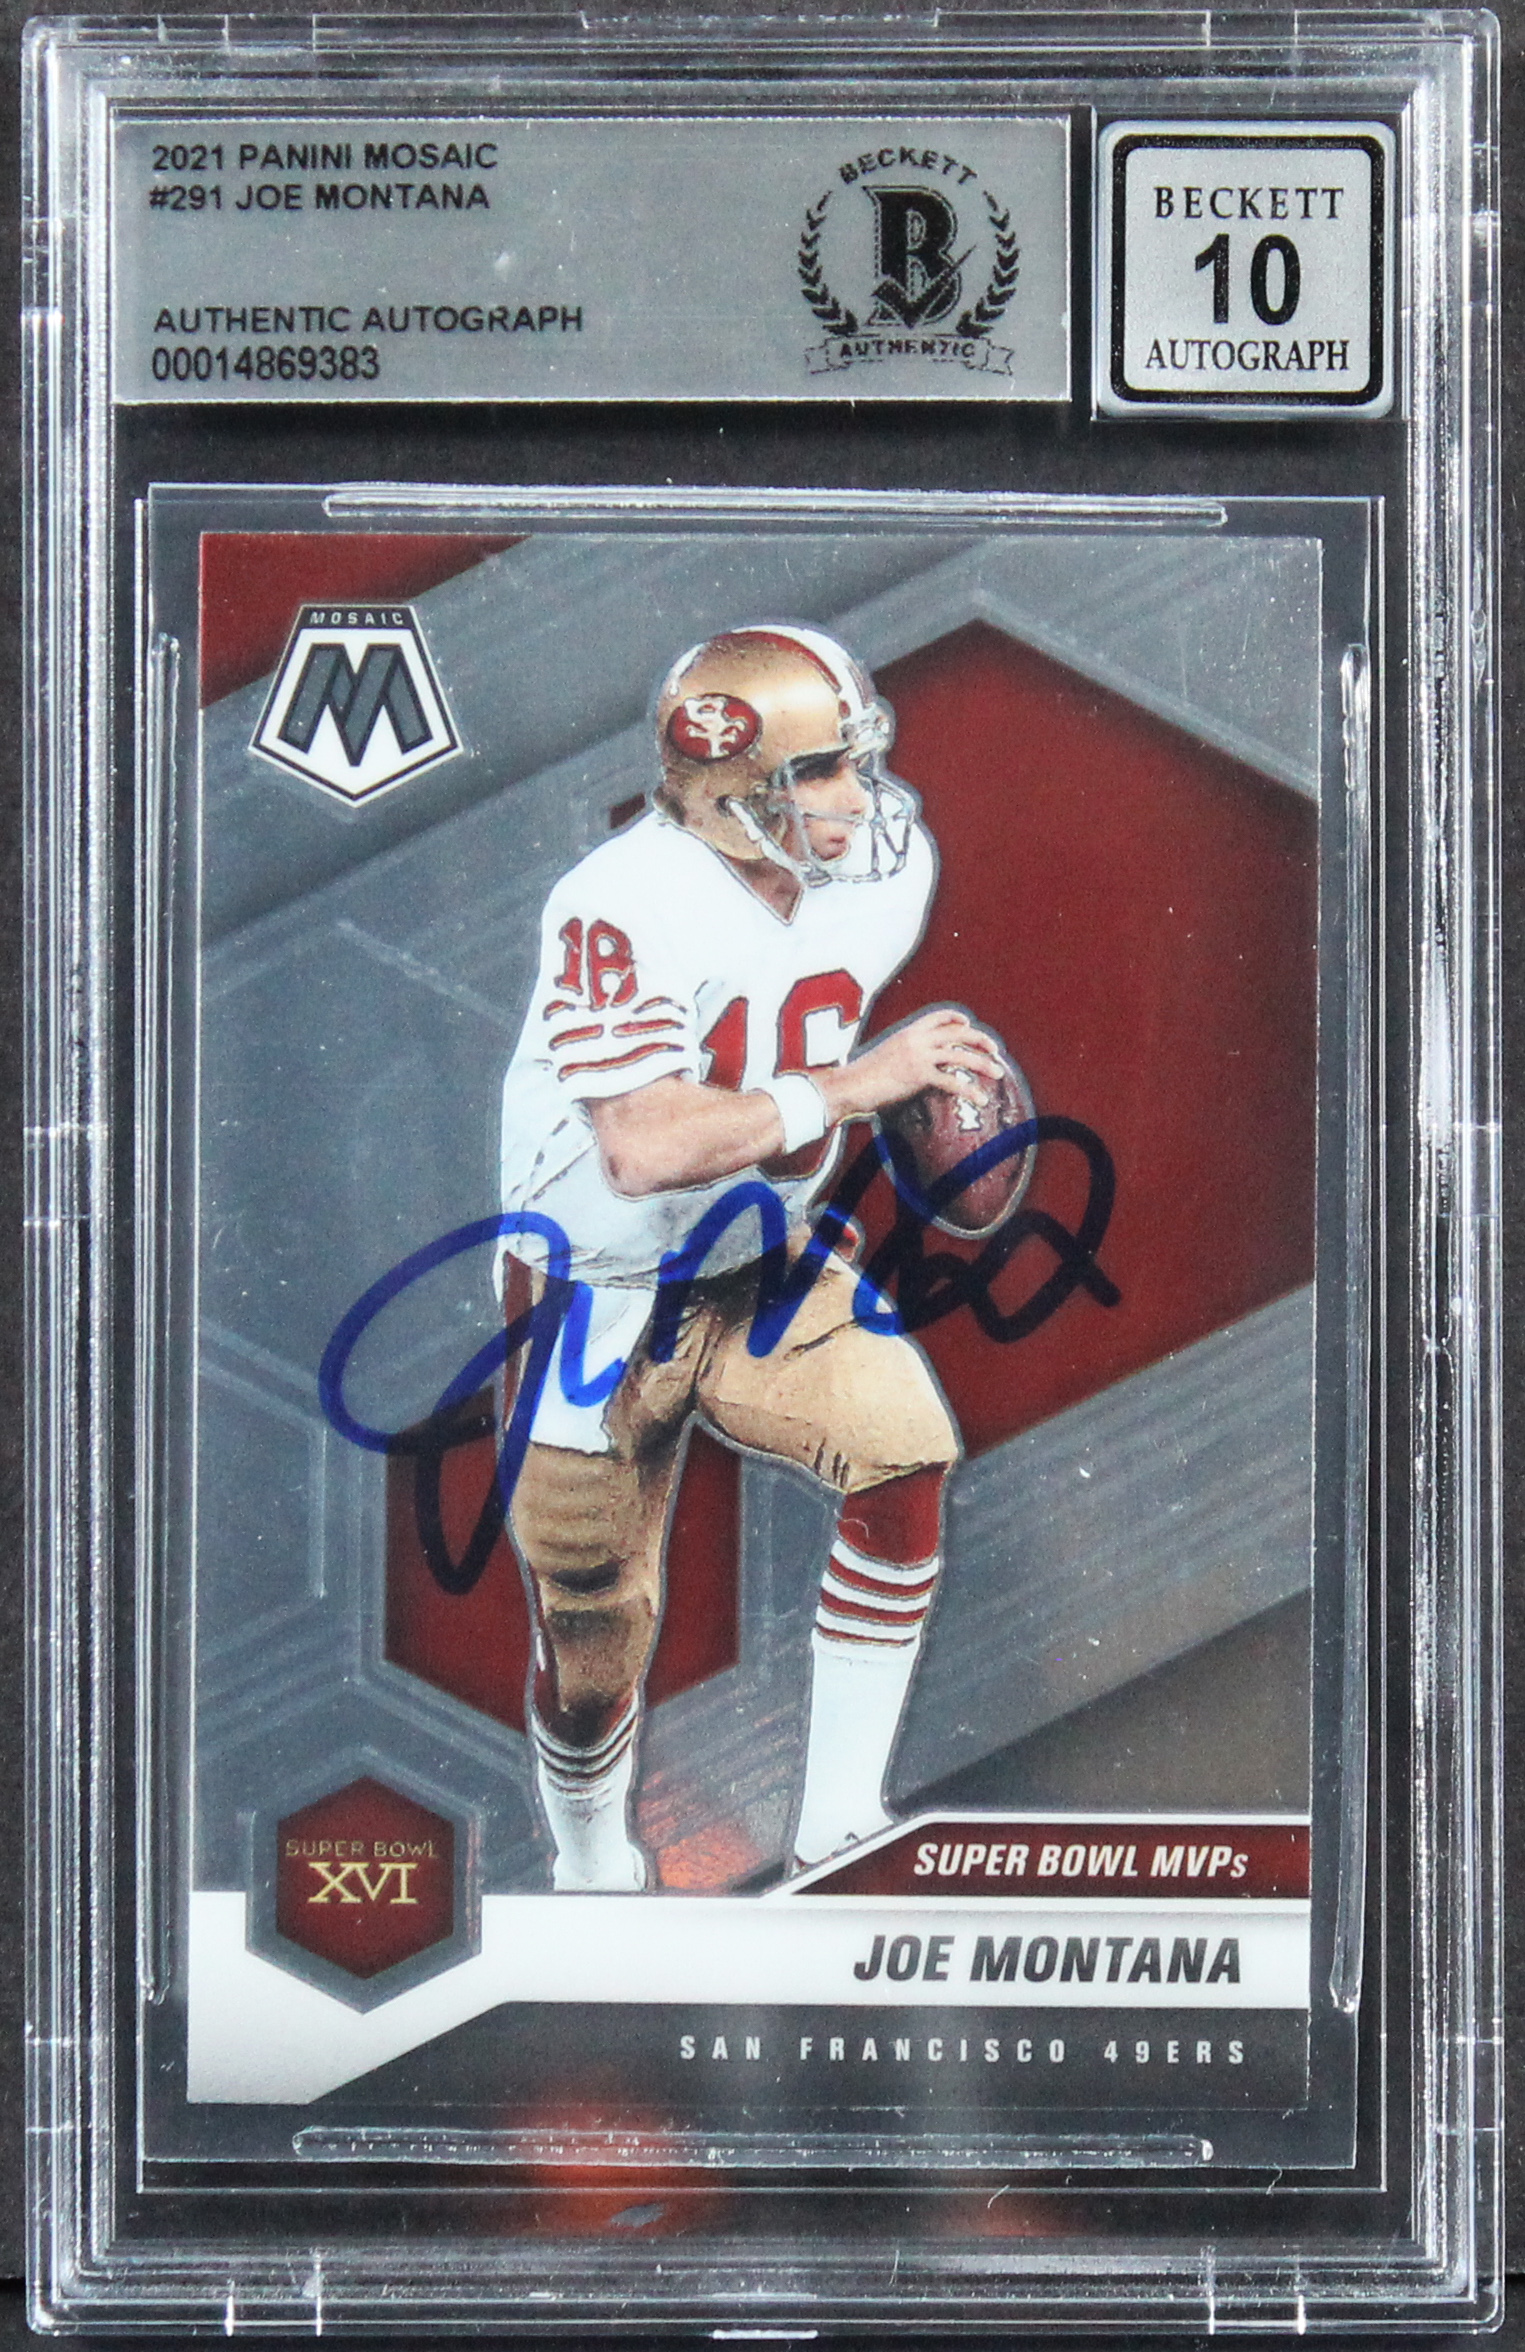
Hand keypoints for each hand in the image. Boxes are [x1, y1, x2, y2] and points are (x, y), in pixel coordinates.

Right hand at [816, 1008, 1007, 1121]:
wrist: (848, 1086)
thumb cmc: (860, 1077)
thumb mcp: (884, 1057)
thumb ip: (901, 1056)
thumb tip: (910, 1067)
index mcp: (907, 1032)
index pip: (938, 1016)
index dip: (957, 1019)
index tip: (969, 1025)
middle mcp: (916, 1039)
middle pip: (958, 1033)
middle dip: (981, 1040)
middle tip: (996, 1051)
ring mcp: (919, 1056)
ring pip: (961, 1055)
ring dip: (984, 1064)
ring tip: (999, 1074)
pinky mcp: (919, 1075)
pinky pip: (952, 1081)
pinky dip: (970, 1091)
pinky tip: (982, 1099)